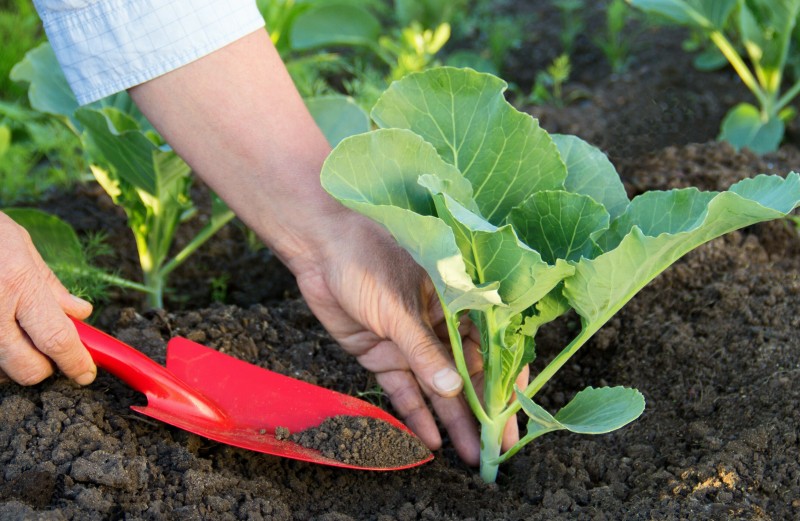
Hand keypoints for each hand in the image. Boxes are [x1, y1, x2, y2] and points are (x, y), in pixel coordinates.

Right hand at [0, 212, 95, 385]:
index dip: (76, 362)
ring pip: (0, 370)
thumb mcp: (21, 245)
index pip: (57, 339)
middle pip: (27, 369)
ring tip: (15, 331)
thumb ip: (50, 285)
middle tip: (48, 350)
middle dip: (45, 367)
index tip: (86, 373)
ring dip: (14, 362)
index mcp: (17, 283)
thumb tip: (80, 314)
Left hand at [293, 213, 526, 464]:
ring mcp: (409, 343)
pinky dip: (414, 414)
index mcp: (456, 303)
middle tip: (496, 449)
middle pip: (466, 375)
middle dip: (481, 412)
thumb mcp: (400, 306)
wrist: (319, 249)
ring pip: (436, 388)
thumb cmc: (368, 259)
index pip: (490, 347)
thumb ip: (425, 350)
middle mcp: (438, 326)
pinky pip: (402, 389)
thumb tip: (453, 390)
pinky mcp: (382, 354)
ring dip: (452, 421)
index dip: (504, 381)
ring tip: (469, 455)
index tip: (513, 413)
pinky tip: (430, 440)